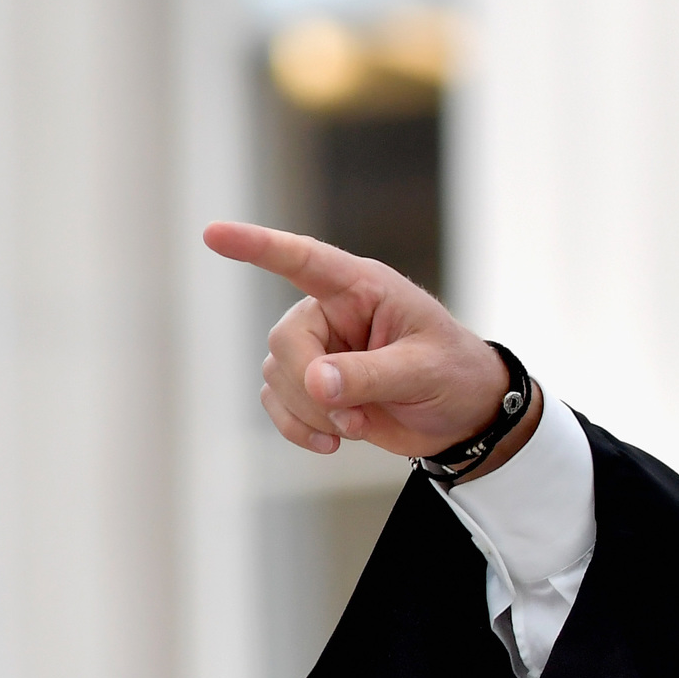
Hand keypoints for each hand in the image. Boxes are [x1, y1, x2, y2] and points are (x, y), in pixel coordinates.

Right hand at [204, 222, 537, 473]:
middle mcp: (331, 312)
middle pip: (286, 341)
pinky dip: (297, 428)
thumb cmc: (454, 373)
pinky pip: (276, 403)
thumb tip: (314, 381)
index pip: (305, 260)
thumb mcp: (424, 371)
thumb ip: (371, 374)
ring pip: (276, 376)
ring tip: (357, 426)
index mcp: (363, 288)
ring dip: (311, 412)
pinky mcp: (310, 385)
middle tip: (354, 417)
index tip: (214, 234)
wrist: (464, 415)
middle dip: (311, 387)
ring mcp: (317, 349)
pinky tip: (332, 443)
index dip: (259, 246)